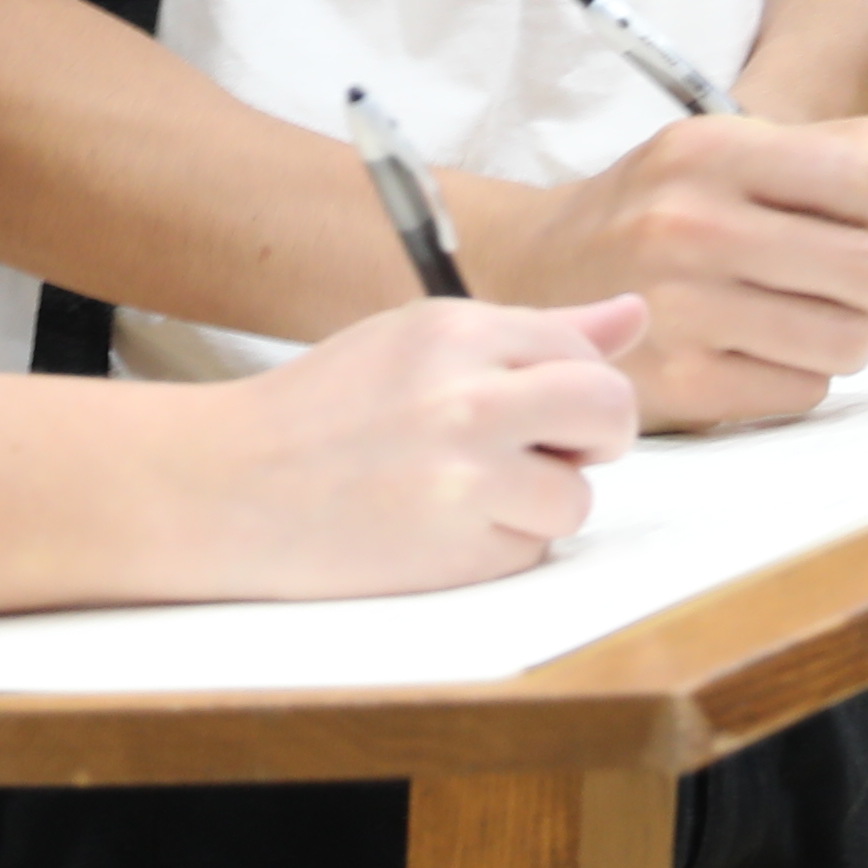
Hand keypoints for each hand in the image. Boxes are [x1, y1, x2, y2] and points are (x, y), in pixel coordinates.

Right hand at [212, 291, 643, 588]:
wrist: (230, 487)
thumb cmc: (324, 410)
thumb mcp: (418, 342)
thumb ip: (536, 332)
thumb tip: (636, 313)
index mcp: (457, 330)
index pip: (581, 349)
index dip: (575, 382)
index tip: (540, 403)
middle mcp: (468, 397)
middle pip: (609, 410)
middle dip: (598, 436)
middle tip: (551, 449)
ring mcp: (465, 480)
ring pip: (577, 497)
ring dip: (539, 504)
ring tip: (467, 492)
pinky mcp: (458, 554)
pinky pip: (531, 551)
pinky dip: (499, 547)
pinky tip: (439, 527)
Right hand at [472, 110, 867, 431]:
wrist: (529, 275)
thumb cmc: (654, 210)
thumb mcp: (726, 151)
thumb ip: (840, 150)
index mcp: (709, 150)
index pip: (862, 179)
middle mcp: (689, 223)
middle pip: (867, 268)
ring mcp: (679, 309)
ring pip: (844, 340)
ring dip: (859, 341)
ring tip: (832, 326)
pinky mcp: (675, 384)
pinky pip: (801, 391)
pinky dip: (808, 379)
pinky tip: (775, 356)